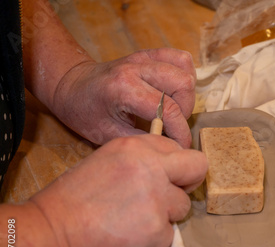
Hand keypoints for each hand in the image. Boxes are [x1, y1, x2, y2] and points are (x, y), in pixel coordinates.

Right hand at [29, 134, 206, 246]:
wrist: (52, 231)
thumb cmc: (73, 198)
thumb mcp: (107, 161)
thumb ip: (140, 160)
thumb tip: (169, 169)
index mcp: (136, 147)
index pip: (179, 148)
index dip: (175, 165)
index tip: (166, 177)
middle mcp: (152, 167)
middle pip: (198, 167)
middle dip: (189, 182)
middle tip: (172, 195)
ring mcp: (157, 199)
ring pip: (183, 206)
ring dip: (166, 215)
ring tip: (136, 220)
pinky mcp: (156, 229)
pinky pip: (169, 235)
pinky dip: (153, 240)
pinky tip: (129, 237)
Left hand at [51, 48, 196, 147]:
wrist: (71, 85)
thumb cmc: (85, 111)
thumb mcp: (109, 135)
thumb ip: (142, 139)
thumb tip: (171, 147)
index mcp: (124, 88)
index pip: (168, 109)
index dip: (180, 132)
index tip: (181, 146)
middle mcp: (136, 68)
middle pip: (182, 84)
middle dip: (184, 111)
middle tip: (171, 125)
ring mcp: (144, 58)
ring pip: (185, 70)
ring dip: (185, 95)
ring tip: (172, 109)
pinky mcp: (150, 54)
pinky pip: (181, 59)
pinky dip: (185, 76)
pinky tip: (173, 92)